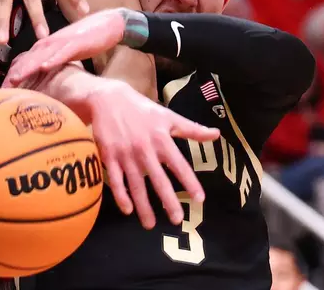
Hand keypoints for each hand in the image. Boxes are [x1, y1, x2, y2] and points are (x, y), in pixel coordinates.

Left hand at [4, 9, 124, 85]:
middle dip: (15, 74)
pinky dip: (53, 59)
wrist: (108, 23)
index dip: (14, 74)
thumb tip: (44, 75)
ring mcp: (62, 42)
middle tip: (2, 88)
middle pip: (28, 59)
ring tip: (16, 79)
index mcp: (46, 45)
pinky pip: (62, 52)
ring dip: (28, 67)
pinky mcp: (76, 42)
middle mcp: (50, 42)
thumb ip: (53, 61)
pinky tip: (44, 66)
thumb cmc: (87, 39)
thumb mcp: (65, 52)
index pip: (25, 61)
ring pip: (41, 55)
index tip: (3, 89)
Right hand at [84, 81, 218, 228]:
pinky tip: (127, 210)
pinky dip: (121, 196)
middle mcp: (145, 149)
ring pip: (136, 185)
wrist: (107, 99)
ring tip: (150, 224)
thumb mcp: (167, 116)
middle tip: (177, 220)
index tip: (199, 199)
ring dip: (144, 206)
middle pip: (158, 180)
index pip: (179, 165)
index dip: (190, 182)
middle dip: (168, 201)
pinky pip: (116, 181)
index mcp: (161, 139)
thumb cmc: (140, 109)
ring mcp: (125, 155)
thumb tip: (216, 134)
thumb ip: (191, 129)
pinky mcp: (109, 157)